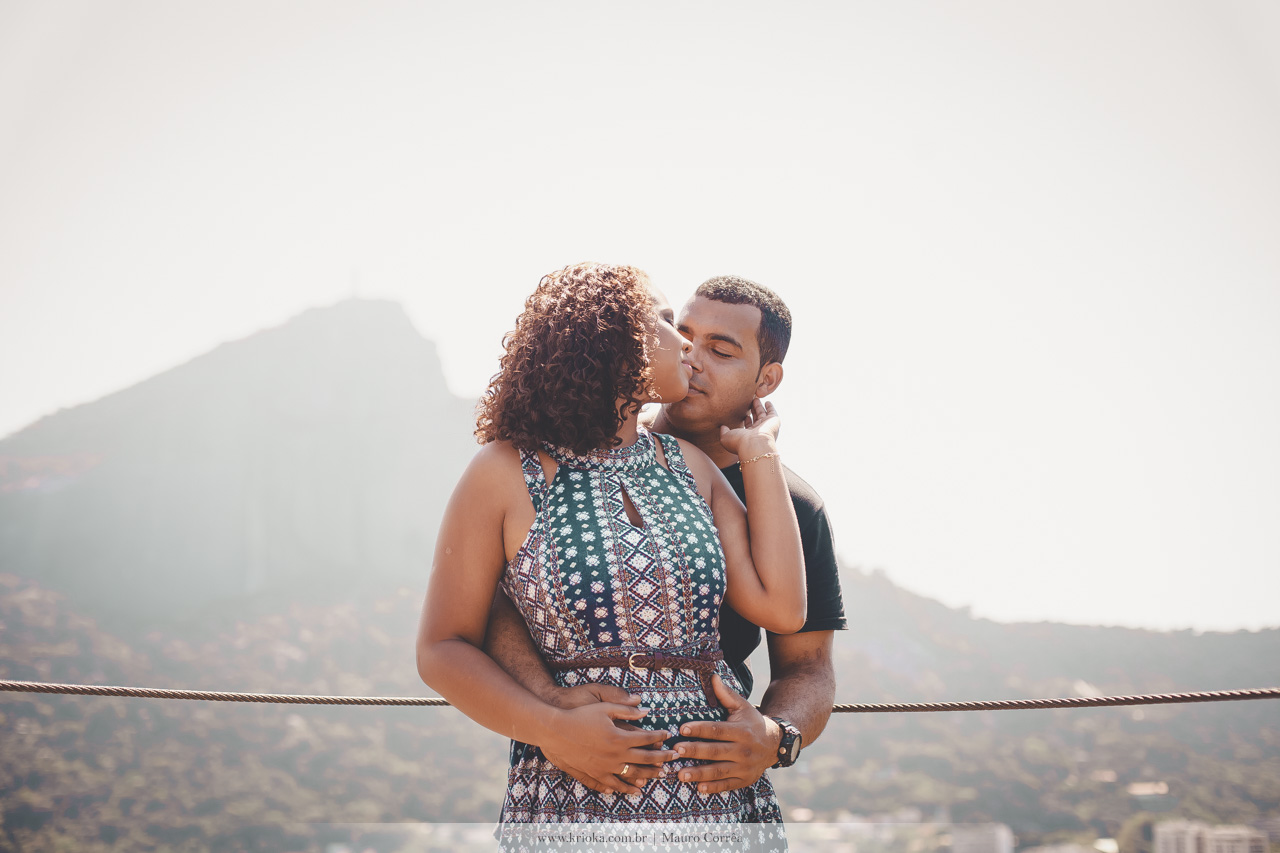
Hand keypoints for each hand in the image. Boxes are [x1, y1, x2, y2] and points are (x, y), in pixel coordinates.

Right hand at [540, 684, 676, 794]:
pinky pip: (609, 784)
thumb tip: (645, 710)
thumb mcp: (604, 706)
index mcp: (619, 737)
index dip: (659, 736)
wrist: (554, 730)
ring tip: (656, 777)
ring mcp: (603, 767)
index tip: (668, 735)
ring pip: (630, 774)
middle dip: (660, 759)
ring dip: (646, 775)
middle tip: (673, 760)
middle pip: (643, 759)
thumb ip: (625, 709)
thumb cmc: (579, 715)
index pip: (646, 738)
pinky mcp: (591, 773)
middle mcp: (614, 755)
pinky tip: (627, 789)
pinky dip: (621, 787)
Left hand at [672, 675, 781, 793]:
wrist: (775, 744)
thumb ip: (726, 694)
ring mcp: (745, 767)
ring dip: (699, 774)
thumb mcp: (742, 706)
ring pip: (719, 771)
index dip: (700, 729)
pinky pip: (728, 785)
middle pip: (716, 751)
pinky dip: (714, 787)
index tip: (682, 729)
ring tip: (680, 774)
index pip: (717, 730)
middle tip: (676, 751)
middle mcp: (744, 750)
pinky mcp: (745, 780)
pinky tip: (699, 788)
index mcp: (741, 731)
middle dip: (695, 751)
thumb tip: (712, 676)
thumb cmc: (752, 722)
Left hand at [719, 398, 779, 457]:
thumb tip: (722, 427)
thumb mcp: (726, 437)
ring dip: (759, 407)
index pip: (748, 426)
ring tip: (755, 399)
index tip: (743, 414)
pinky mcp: (773, 420)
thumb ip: (723, 431)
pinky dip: (770, 407)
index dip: (746, 420)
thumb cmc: (740, 442)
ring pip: (762, 414)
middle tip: (749, 402)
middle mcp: (758, 431)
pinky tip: (767, 402)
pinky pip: (772, 412)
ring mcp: (766, 426)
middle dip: (752, 411)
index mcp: (748, 436)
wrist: (755, 444)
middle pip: (755, 418)